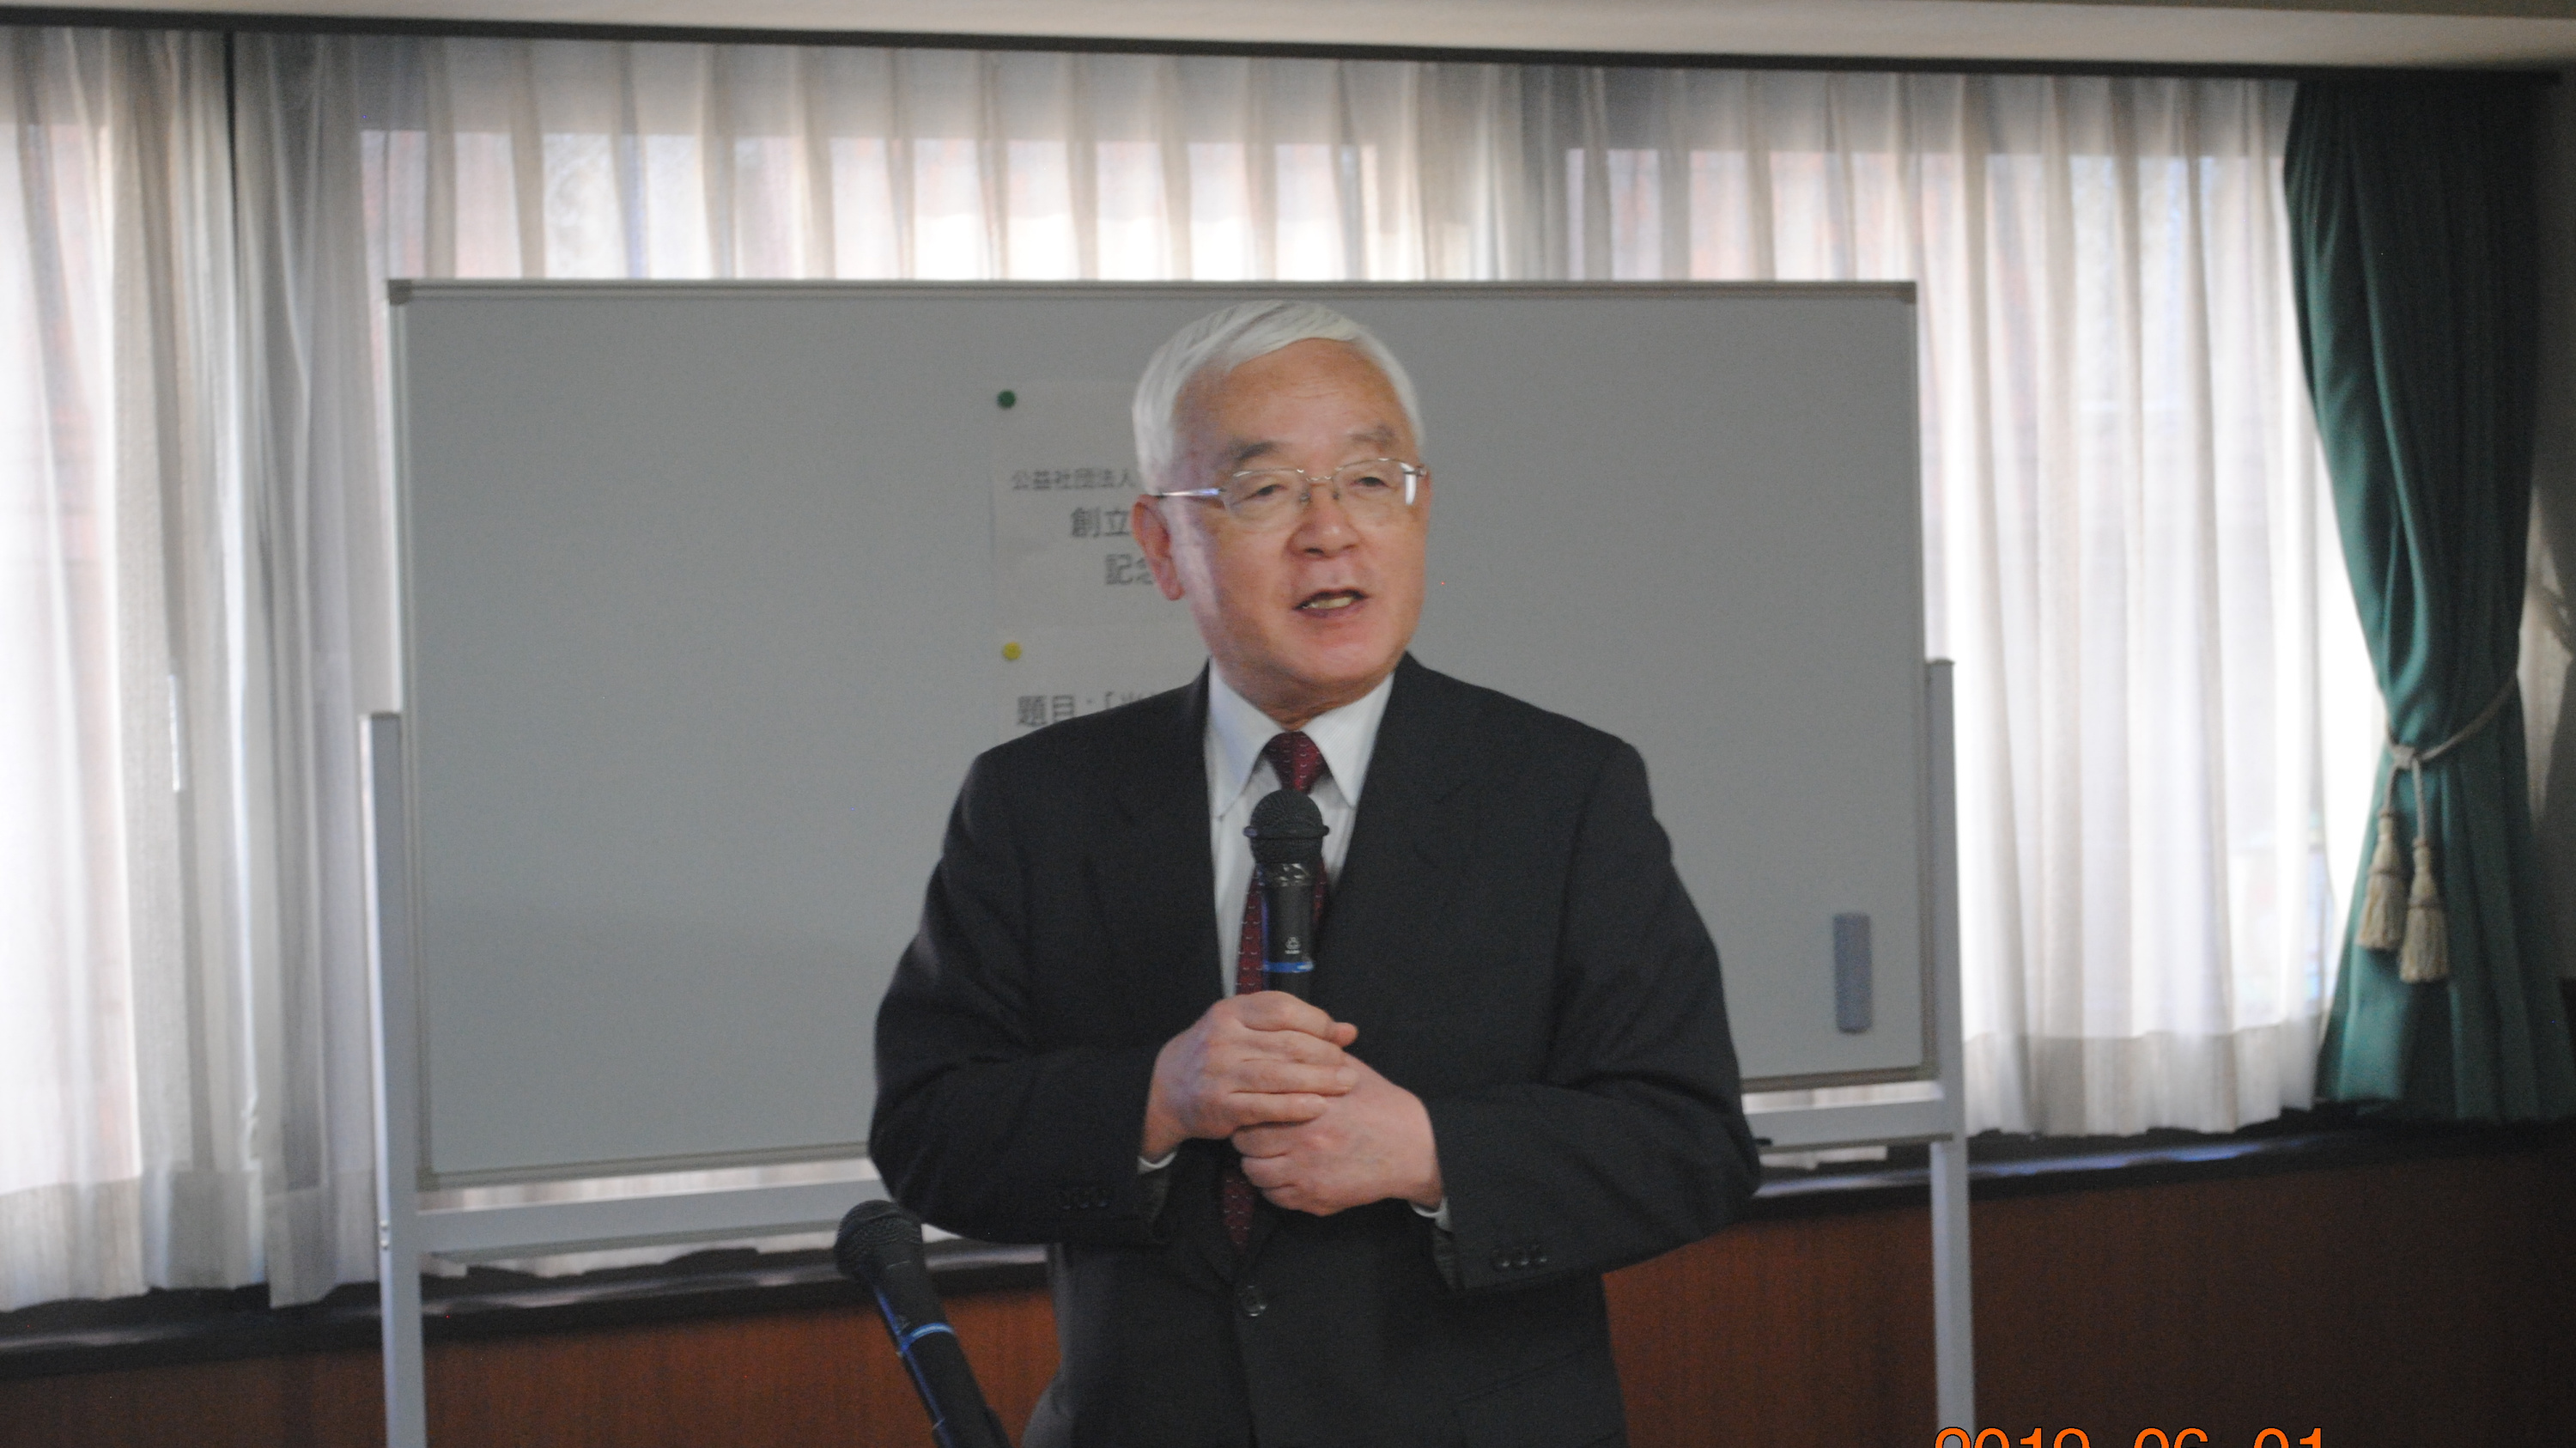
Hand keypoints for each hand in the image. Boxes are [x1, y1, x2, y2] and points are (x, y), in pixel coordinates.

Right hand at [1141, 992, 1359, 1159]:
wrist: (1167, 1087)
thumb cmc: (1219, 1053)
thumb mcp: (1247, 1027)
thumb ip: (1295, 1026)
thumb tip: (1348, 1032)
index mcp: (1231, 1011)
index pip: (1284, 1009)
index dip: (1319, 1023)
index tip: (1338, 1038)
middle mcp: (1222, 1038)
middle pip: (1287, 1043)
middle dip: (1325, 1055)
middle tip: (1347, 1067)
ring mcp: (1219, 1073)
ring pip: (1279, 1075)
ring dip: (1319, 1081)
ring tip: (1345, 1084)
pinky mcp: (1220, 1106)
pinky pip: (1265, 1106)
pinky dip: (1295, 1107)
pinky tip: (1318, 1106)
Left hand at [1232, 1056, 1442, 1216]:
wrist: (1413, 1148)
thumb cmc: (1380, 1105)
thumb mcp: (1350, 1071)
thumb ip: (1315, 1057)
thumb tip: (1285, 1038)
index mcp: (1308, 1103)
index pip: (1253, 1107)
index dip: (1251, 1106)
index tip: (1257, 1105)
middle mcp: (1303, 1140)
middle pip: (1246, 1143)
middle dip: (1248, 1136)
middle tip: (1259, 1132)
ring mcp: (1307, 1174)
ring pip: (1255, 1174)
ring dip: (1258, 1164)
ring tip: (1271, 1155)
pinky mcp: (1316, 1198)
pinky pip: (1275, 1198)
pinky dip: (1275, 1188)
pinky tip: (1287, 1174)